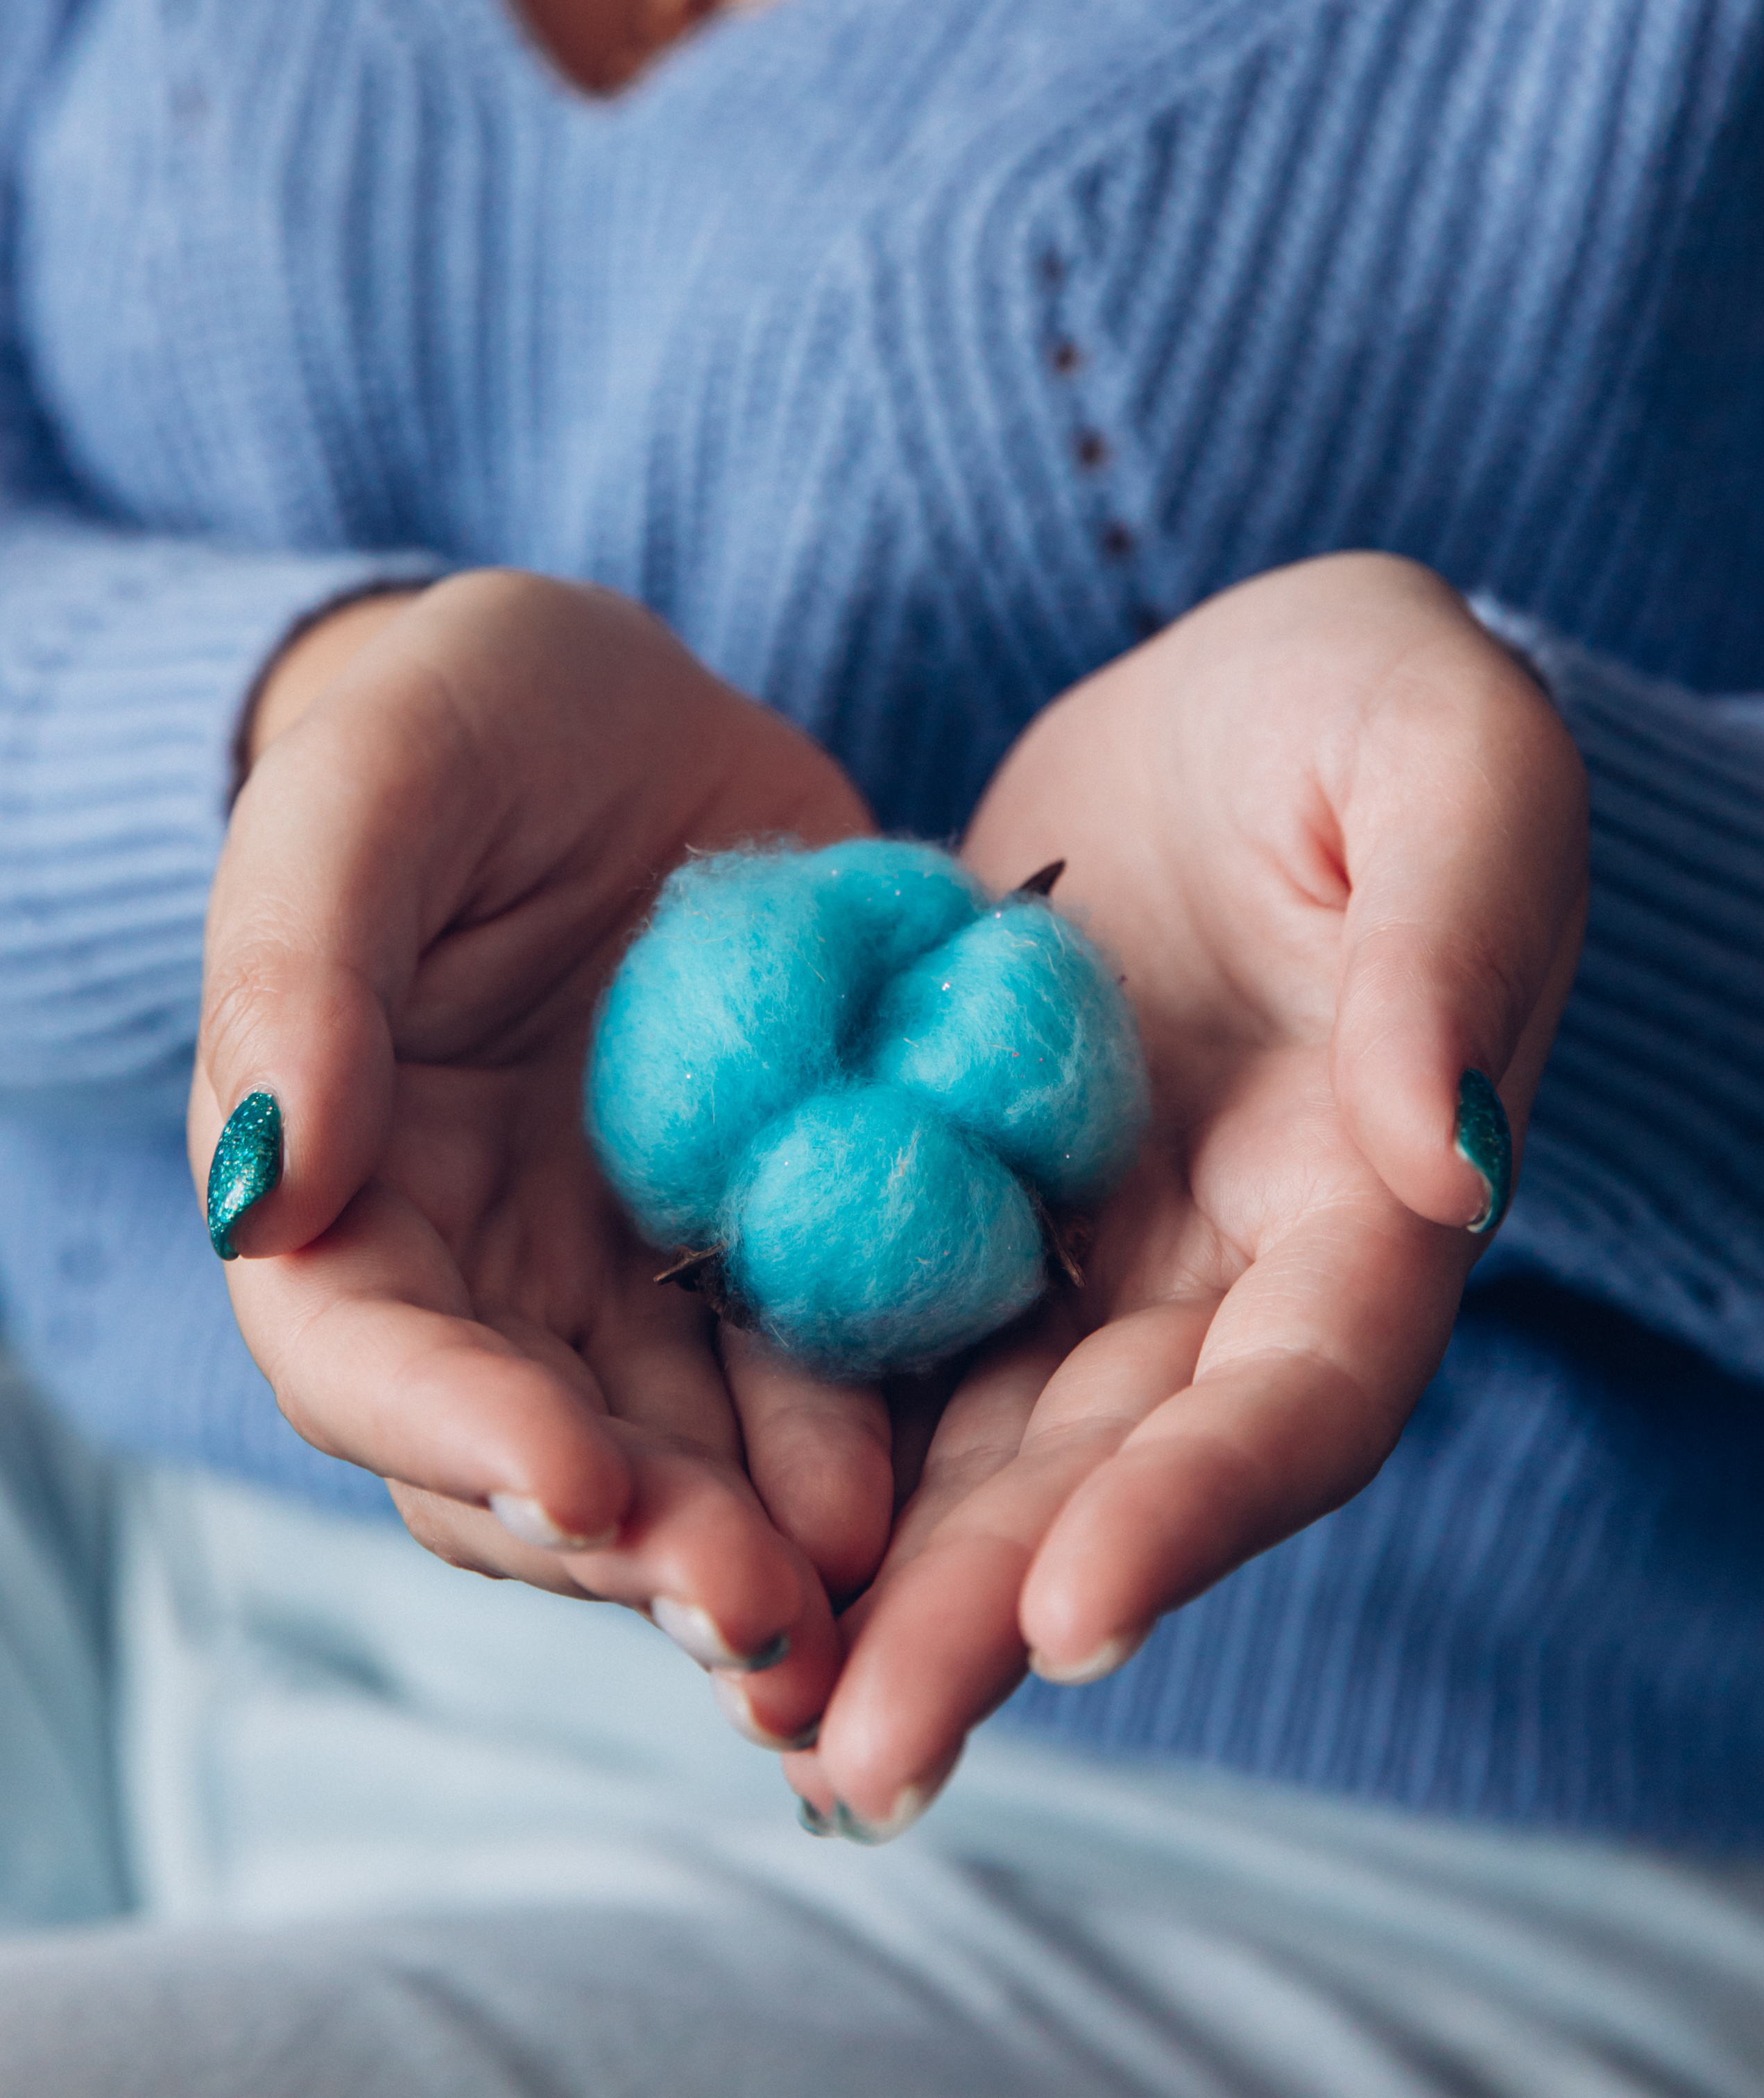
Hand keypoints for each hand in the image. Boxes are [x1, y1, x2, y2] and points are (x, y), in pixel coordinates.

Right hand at [191, 571, 886, 1728]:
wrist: (617, 712)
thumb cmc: (454, 721)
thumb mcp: (365, 793)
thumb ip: (298, 973)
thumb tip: (268, 1184)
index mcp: (342, 1188)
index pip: (366, 1357)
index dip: (461, 1434)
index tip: (582, 1480)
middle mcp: (482, 1265)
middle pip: (536, 1454)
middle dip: (642, 1544)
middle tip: (765, 1606)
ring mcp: (630, 1268)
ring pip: (683, 1452)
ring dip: (765, 1537)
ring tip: (867, 1591)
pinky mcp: (767, 1235)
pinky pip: (814, 1360)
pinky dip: (865, 1433)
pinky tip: (940, 1483)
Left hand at [777, 554, 1587, 1831]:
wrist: (1232, 693)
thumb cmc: (1371, 703)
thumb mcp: (1447, 764)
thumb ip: (1455, 943)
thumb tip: (1449, 1158)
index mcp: (1372, 1193)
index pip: (1307, 1388)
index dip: (1205, 1507)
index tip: (1075, 1619)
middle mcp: (1234, 1264)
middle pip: (1127, 1470)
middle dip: (1001, 1615)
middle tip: (856, 1756)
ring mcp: (1098, 1246)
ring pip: (997, 1445)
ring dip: (891, 1585)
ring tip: (760, 1714)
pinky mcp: (974, 1194)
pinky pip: (895, 1332)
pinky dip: (813, 1436)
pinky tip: (697, 1525)